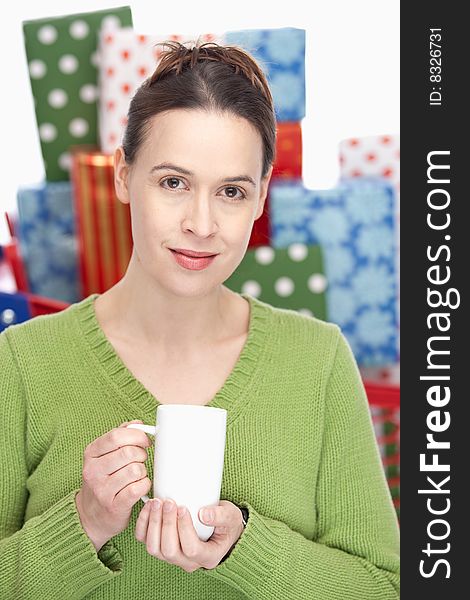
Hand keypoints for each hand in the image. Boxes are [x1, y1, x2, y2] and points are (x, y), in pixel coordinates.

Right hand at [75, 420, 151, 551]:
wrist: (90, 516)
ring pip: (135, 470)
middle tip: (141, 460)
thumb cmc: (103, 480)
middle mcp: (93, 471)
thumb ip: (120, 436)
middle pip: (129, 452)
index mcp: (90, 453)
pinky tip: (139, 487)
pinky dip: (144, 485)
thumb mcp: (104, 456)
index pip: (116, 436)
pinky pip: (138, 488)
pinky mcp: (113, 506)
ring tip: (138, 475)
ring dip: (143, 471)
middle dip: (142, 454)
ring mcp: (101, 489)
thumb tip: (138, 424)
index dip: (137, 435)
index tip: (145, 441)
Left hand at [135, 498, 244, 571]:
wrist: (220, 527)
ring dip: (153, 524)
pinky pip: (145, 541)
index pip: (192, 549)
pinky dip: (143, 524)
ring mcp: (173, 557)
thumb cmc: (226, 523)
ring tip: (157, 502)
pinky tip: (148, 506)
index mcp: (208, 557)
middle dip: (166, 524)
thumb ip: (221, 515)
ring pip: (155, 549)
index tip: (183, 507)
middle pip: (170, 550)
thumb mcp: (231, 517)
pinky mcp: (161, 547)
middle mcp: (189, 562)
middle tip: (168, 502)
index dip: (184, 529)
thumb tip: (203, 514)